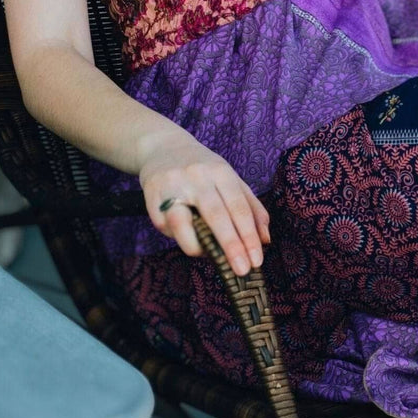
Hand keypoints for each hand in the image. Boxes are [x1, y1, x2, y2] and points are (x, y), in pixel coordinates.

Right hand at [139, 132, 270, 275]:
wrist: (163, 147)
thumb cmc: (204, 170)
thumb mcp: (230, 180)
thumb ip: (251, 208)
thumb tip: (265, 239)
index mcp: (221, 171)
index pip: (239, 207)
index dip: (248, 236)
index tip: (256, 260)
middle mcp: (197, 176)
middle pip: (216, 215)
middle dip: (231, 246)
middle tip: (242, 270)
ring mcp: (173, 185)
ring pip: (184, 222)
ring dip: (199, 246)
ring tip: (212, 258)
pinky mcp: (151, 196)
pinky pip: (165, 226)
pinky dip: (179, 238)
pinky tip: (189, 239)